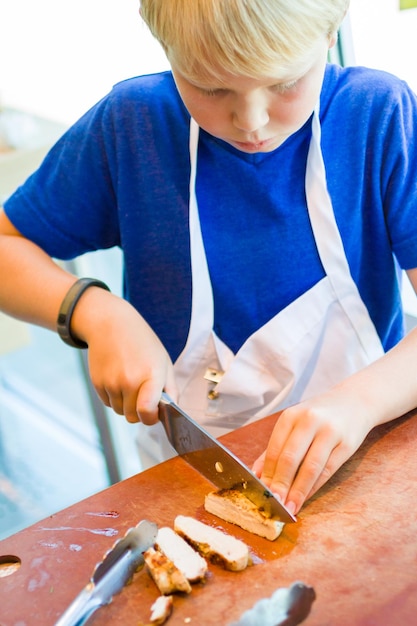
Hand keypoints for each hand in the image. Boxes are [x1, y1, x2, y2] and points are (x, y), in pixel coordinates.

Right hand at [74, 290, 176, 423]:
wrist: (111, 324)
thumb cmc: (141, 342)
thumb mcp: (163, 361)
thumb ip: (171, 389)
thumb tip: (172, 411)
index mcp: (150, 375)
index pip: (147, 412)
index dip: (151, 418)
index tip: (153, 414)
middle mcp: (129, 381)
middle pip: (132, 417)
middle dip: (139, 412)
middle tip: (143, 395)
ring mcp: (111, 382)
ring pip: (120, 411)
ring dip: (126, 404)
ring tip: (130, 382)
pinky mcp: (98, 383)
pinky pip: (108, 403)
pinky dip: (114, 397)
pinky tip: (118, 378)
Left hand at [252, 390, 374, 514]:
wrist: (354, 400)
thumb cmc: (318, 415)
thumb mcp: (294, 423)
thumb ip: (275, 448)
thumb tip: (257, 475)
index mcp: (291, 416)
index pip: (274, 450)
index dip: (268, 474)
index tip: (262, 493)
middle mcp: (309, 421)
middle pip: (290, 459)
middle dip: (281, 485)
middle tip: (275, 504)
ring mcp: (330, 432)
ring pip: (310, 467)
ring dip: (298, 491)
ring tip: (291, 507)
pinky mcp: (347, 444)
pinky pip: (328, 470)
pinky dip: (315, 486)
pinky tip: (307, 496)